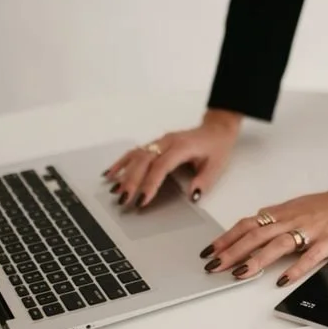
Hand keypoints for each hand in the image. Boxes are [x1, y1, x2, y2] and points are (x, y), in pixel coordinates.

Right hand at [103, 109, 241, 207]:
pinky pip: (135, 152)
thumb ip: (204, 181)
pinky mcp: (155, 144)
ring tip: (113, 189)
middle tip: (123, 199)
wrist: (216, 129)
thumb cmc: (216, 147)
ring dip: (123, 173)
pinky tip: (110, 173)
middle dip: (131, 181)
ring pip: (136, 156)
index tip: (142, 200)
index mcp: (182, 147)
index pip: (161, 166)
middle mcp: (167, 142)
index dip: (150, 183)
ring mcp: (159, 142)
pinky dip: (121, 162)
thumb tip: (193, 196)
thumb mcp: (217, 166)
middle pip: (144, 161)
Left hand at [200, 186, 327, 286]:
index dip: (227, 237)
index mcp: (283, 212)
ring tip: (240, 274)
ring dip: (256, 259)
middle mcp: (292, 219)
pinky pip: (310, 256)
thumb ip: (276, 219)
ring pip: (278, 244)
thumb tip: (253, 228)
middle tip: (214, 266)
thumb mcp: (297, 207)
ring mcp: (310, 230)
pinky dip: (295, 269)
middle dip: (232, 251)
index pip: (248, 224)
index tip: (209, 250)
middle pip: (256, 235)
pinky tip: (282, 280)